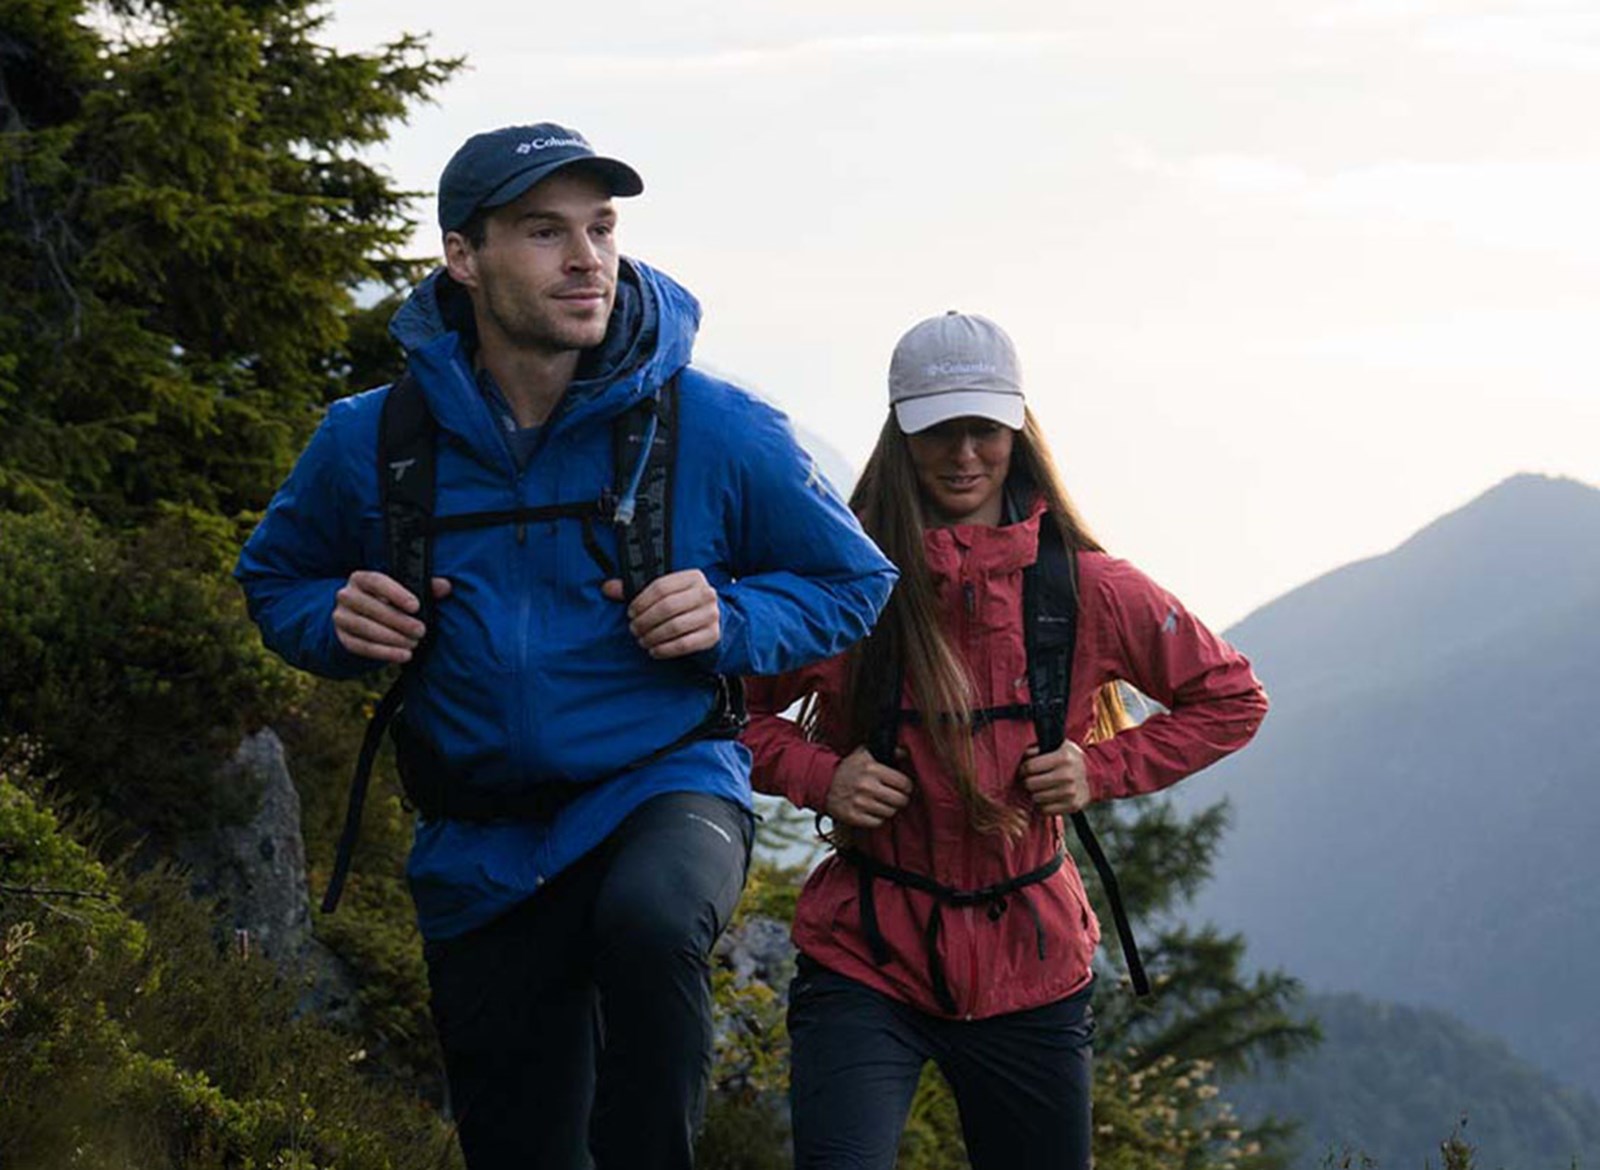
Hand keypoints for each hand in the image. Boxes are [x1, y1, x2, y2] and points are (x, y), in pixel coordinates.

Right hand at [332, 571, 452, 663]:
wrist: (363, 619)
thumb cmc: (388, 601)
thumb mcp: (403, 592)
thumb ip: (425, 588)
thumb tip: (445, 586)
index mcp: (361, 578)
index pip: (376, 581)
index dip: (396, 593)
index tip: (416, 606)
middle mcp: (346, 595)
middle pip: (371, 607)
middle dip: (398, 621)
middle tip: (420, 630)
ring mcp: (341, 617)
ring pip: (365, 628)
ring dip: (392, 638)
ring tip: (413, 644)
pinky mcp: (342, 637)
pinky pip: (361, 646)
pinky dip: (383, 652)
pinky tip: (402, 655)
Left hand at [601, 569, 720, 658]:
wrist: (713, 620)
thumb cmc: (683, 604)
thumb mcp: (664, 593)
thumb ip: (636, 589)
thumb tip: (607, 588)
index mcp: (693, 577)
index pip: (661, 587)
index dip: (641, 601)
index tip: (630, 613)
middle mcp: (706, 593)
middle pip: (668, 607)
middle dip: (645, 621)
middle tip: (634, 629)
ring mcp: (712, 615)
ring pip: (675, 627)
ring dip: (653, 636)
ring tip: (643, 641)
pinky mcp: (713, 635)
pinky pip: (684, 644)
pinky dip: (666, 649)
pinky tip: (655, 651)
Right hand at [826, 746, 912, 828]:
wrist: (823, 782)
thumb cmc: (847, 768)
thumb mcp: (865, 753)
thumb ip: (887, 752)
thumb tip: (905, 752)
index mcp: (872, 768)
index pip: (904, 783)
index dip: (906, 786)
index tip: (903, 787)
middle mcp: (866, 786)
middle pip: (900, 800)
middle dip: (900, 799)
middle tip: (896, 796)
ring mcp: (859, 803)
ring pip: (890, 812)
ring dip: (888, 808)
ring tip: (882, 802)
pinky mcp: (853, 816)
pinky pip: (877, 823)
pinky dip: (877, 818)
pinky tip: (872, 810)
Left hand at [1019, 742, 1090, 815]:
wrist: (1094, 776)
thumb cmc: (1071, 760)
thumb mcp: (1059, 746)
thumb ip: (1039, 748)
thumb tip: (1023, 756)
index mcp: (1063, 757)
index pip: (1030, 766)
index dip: (1023, 769)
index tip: (1025, 770)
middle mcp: (1067, 775)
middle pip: (1030, 784)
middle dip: (1028, 782)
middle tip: (1032, 780)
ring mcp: (1070, 792)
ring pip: (1036, 798)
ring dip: (1035, 794)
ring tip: (1041, 788)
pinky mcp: (1072, 805)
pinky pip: (1045, 810)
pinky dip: (1043, 805)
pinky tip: (1049, 797)